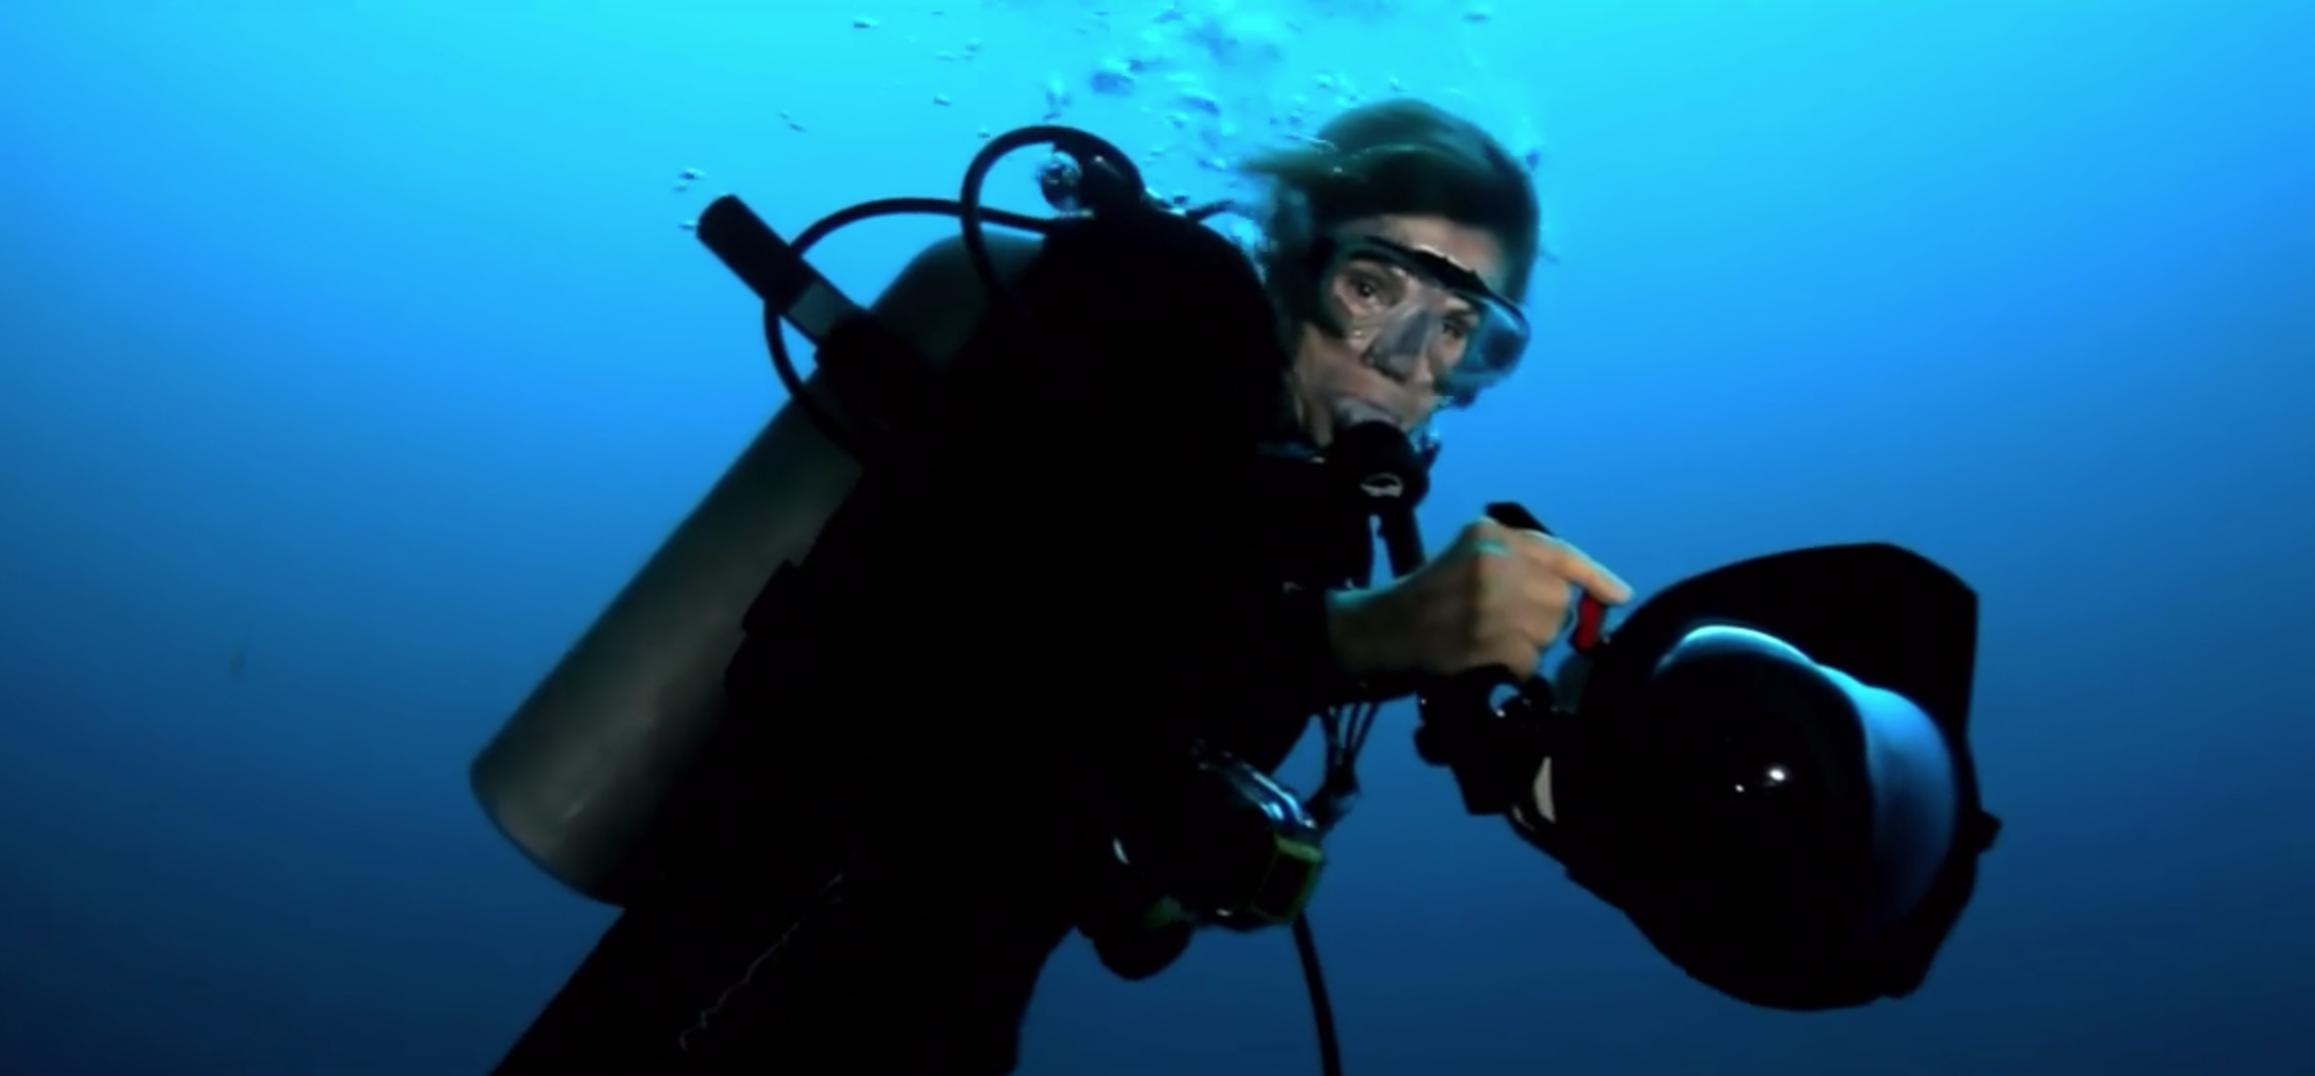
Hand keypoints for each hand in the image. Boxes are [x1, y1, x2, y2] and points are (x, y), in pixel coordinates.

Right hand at [1326, 516, 1632, 681]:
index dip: (1595, 576)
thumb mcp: (1470, 552)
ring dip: (1530, 643)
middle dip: (1544, 615)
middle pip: (1558, 598)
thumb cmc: (1433, 590)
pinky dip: (1516, 666)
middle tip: (1509, 621)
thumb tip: (1587, 591)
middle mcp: (1495, 560)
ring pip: (1548, 631)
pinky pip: (1529, 660)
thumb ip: (1521, 560)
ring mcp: (1491, 601)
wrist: (1384, 625)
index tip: (1621, 595)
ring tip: (1494, 637)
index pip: (1558, 552)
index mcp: (1492, 534)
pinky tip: (1489, 657)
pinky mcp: (1487, 639)